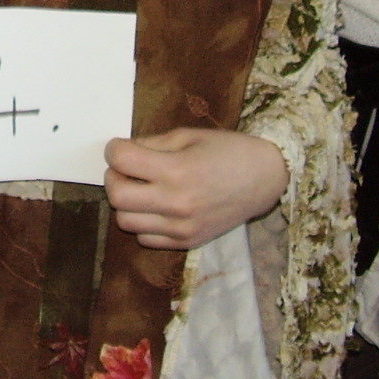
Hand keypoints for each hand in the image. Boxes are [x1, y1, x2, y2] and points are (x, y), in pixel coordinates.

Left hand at [104, 127, 288, 249]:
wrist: (265, 178)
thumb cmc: (228, 150)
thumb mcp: (188, 136)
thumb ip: (151, 144)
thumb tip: (121, 153)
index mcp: (177, 170)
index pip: (121, 161)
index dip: (114, 149)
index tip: (120, 147)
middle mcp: (176, 203)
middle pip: (116, 196)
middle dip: (114, 177)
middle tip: (126, 169)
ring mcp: (181, 227)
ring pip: (126, 222)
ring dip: (127, 203)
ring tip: (142, 189)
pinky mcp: (187, 242)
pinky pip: (146, 239)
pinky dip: (144, 223)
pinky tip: (156, 207)